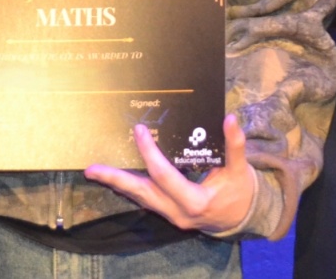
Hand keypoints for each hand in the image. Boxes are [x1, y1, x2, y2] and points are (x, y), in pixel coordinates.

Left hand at [84, 113, 255, 235]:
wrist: (244, 218)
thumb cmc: (242, 192)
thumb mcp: (241, 169)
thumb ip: (235, 145)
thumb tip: (230, 118)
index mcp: (194, 201)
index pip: (164, 174)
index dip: (150, 152)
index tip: (139, 130)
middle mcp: (177, 212)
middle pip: (141, 193)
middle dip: (115, 179)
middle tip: (91, 169)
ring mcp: (171, 216)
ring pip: (140, 199)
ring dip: (118, 185)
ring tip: (97, 172)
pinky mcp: (170, 214)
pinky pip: (146, 200)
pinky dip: (131, 189)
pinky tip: (119, 179)